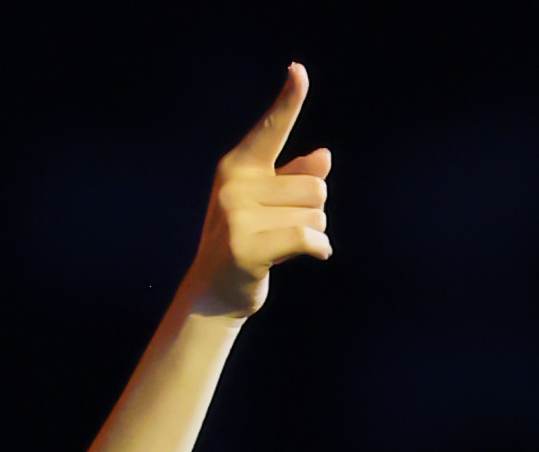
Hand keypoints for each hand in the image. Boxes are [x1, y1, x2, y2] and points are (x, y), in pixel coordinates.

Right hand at [187, 65, 331, 320]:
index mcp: (239, 166)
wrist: (214, 293)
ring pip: (314, 214)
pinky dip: (319, 247)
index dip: (289, 100)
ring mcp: (237, 217)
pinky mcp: (246, 249)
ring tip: (289, 244)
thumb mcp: (269, 203)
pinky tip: (317, 254)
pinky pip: (304, 237)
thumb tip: (324, 158)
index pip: (272, 128)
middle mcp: (235, 185)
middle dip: (314, 210)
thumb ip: (296, 177)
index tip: (299, 71)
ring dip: (315, 231)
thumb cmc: (248, 240)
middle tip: (289, 228)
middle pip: (314, 186)